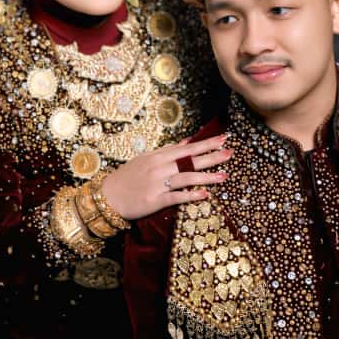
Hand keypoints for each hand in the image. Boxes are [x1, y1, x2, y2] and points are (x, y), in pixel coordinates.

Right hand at [101, 134, 231, 220]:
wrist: (108, 195)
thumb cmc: (128, 177)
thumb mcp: (147, 158)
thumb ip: (168, 151)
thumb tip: (188, 141)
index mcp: (158, 156)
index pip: (187, 148)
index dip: (205, 143)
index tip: (222, 138)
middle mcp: (160, 167)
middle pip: (190, 160)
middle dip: (212, 156)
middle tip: (230, 152)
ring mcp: (158, 183)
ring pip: (187, 177)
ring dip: (207, 176)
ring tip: (224, 176)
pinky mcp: (155, 200)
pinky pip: (176, 197)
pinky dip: (191, 195)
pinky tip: (205, 195)